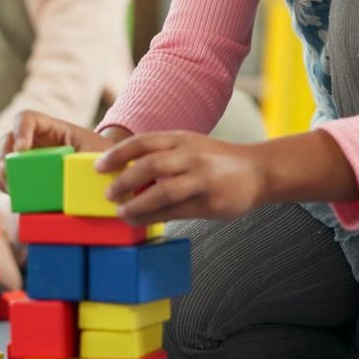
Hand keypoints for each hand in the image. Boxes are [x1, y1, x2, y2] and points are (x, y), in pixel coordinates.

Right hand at [0, 110, 126, 190]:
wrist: (106, 168)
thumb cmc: (101, 155)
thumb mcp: (97, 154)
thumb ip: (86, 160)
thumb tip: (72, 179)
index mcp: (51, 128)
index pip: (28, 118)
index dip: (21, 130)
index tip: (22, 149)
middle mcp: (35, 141)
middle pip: (8, 140)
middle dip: (3, 155)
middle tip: (7, 172)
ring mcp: (28, 158)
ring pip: (3, 159)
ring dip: (1, 173)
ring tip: (9, 187)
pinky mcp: (27, 175)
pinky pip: (7, 178)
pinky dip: (5, 185)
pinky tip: (12, 195)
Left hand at [98, 133, 267, 223]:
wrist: (259, 170)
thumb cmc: (217, 160)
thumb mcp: (191, 146)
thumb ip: (164, 155)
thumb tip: (126, 173)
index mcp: (182, 139)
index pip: (143, 142)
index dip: (118, 154)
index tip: (99, 167)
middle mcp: (190, 156)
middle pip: (150, 165)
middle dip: (124, 181)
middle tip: (108, 194)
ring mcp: (201, 179)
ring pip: (162, 192)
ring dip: (137, 204)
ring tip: (121, 212)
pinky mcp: (209, 202)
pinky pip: (175, 212)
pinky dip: (153, 217)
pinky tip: (140, 220)